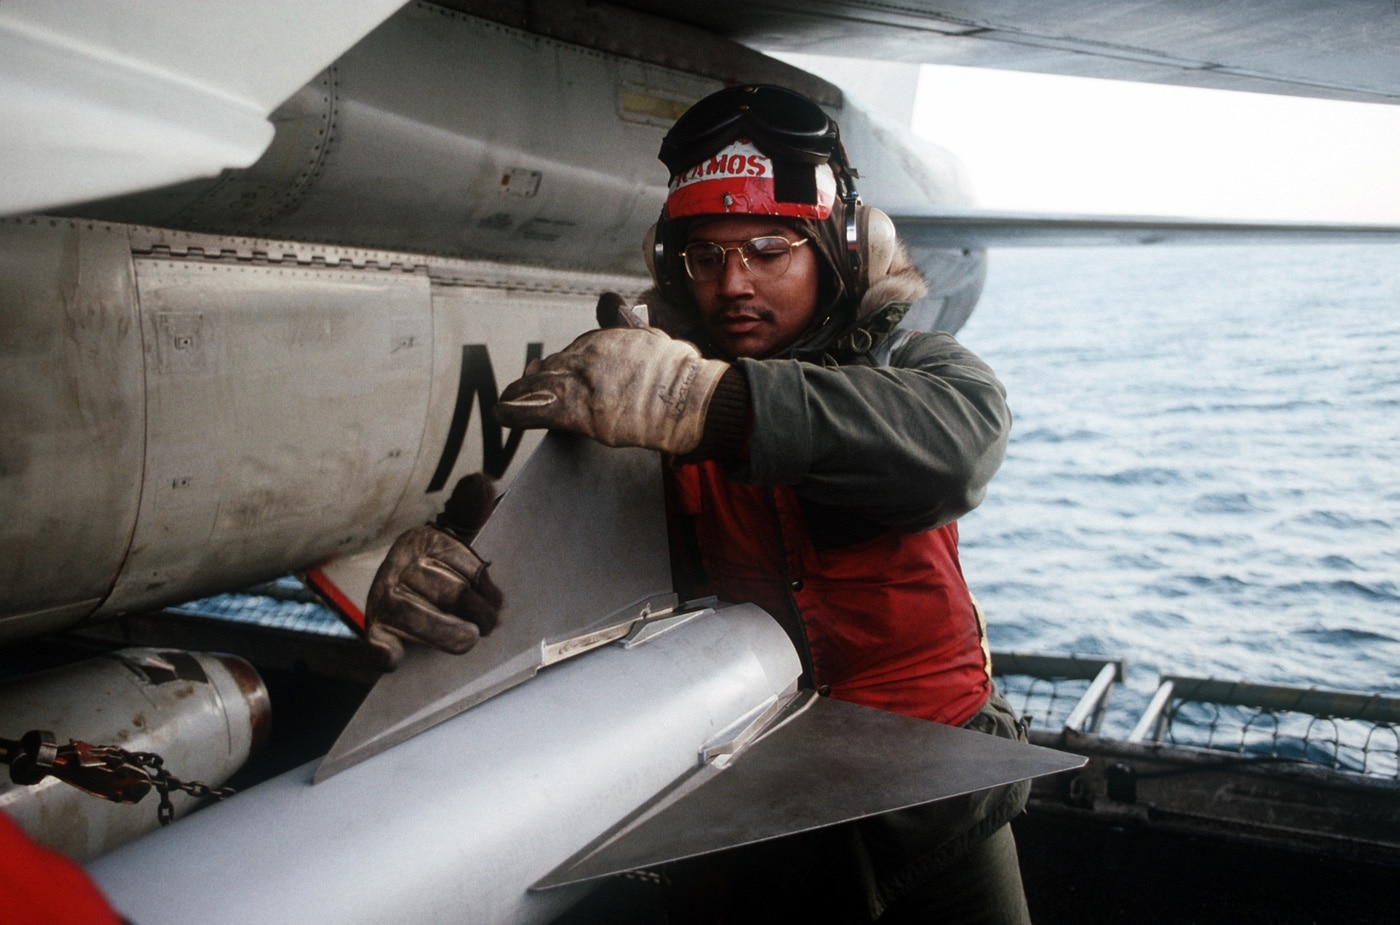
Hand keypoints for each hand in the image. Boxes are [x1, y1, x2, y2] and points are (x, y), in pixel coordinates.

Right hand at [363, 474, 502, 670]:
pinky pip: (379, 644)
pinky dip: (387, 653)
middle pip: (453, 593)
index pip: (469, 566)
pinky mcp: (375, 632)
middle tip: (488, 626)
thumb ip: (470, 512)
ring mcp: (384, 600)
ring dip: (451, 635)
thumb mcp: (453, 538)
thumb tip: (481, 481)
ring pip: (423, 619)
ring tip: (467, 639)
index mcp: (422, 541)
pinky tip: (395, 659)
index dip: (489, 589)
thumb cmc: (437, 571)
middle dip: (480, 615)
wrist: (398, 601)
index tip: (496, 602)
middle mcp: (399, 567)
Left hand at [494, 325, 728, 454]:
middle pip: (550, 367)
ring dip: (522, 393)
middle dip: (537, 378)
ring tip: (510, 400)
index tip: (546, 369)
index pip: (570, 350)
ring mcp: (580, 383)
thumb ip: (621, 320)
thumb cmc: (675, 372)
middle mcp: (586, 355)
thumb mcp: (647, 336)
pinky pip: (535, 410)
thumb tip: (608, 299)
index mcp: (602, 338)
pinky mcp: (578, 411)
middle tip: (525, 385)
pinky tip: (502, 412)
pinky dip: (515, 411)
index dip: (557, 364)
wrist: (688, 399)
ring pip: (538, 386)